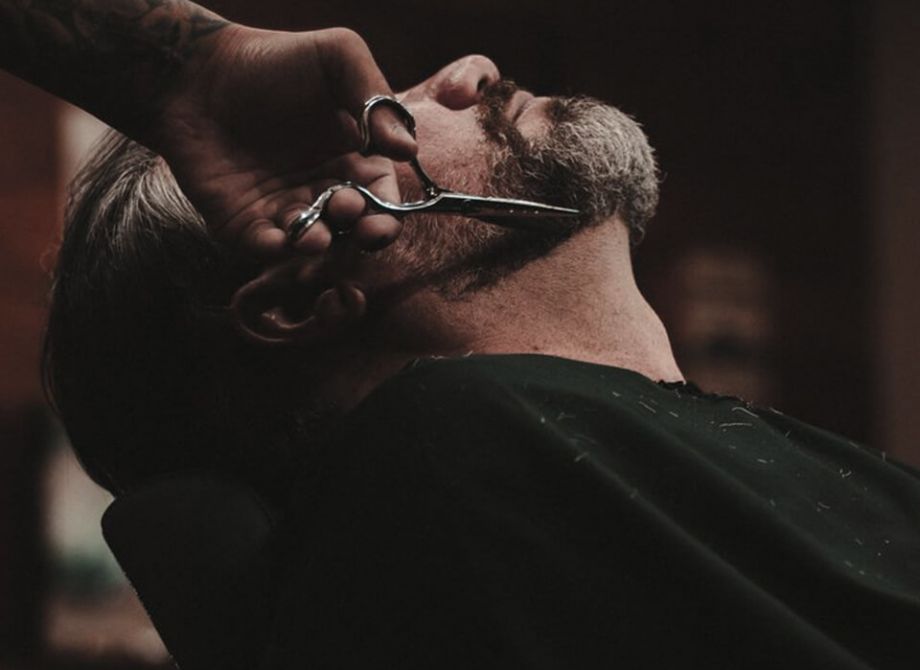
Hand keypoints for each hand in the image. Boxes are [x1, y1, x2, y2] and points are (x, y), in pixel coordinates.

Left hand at [149, 25, 415, 258]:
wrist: (197, 70)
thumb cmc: (273, 60)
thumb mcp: (337, 57)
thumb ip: (376, 99)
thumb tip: (407, 151)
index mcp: (354, 160)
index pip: (381, 198)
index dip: (386, 214)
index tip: (381, 216)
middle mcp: (323, 189)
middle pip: (352, 227)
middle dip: (355, 229)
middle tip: (344, 210)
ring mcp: (283, 208)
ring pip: (310, 241)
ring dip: (316, 243)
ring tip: (313, 236)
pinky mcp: (242, 221)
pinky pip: (263, 245)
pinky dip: (272, 249)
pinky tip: (276, 239)